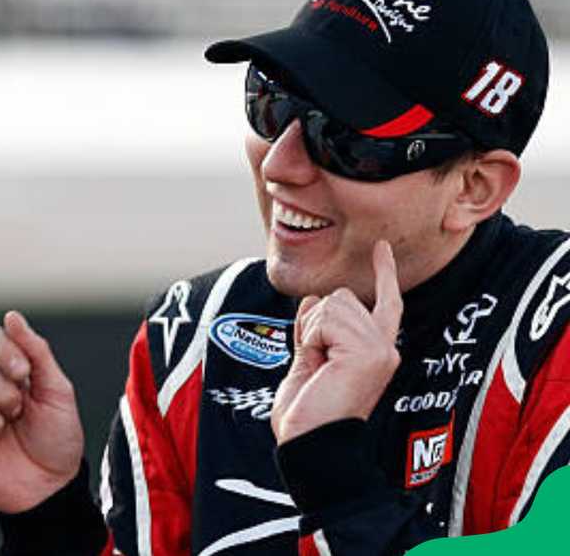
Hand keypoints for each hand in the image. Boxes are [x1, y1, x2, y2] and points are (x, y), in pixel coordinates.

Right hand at [0, 310, 83, 512]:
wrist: (52, 488)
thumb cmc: (57, 440)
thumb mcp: (57, 391)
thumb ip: (37, 352)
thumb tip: (11, 316)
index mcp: (1, 369)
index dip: (2, 350)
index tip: (24, 374)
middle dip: (5, 394)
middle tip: (19, 414)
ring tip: (4, 434)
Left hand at [271, 240, 403, 443]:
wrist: (309, 444)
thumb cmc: (307, 414)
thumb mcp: (307, 362)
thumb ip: (316, 331)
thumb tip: (314, 300)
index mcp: (374, 352)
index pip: (384, 303)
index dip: (384, 272)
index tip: (382, 248)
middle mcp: (384, 348)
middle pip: (342, 296)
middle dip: (315, 324)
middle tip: (316, 364)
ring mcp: (379, 348)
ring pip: (333, 302)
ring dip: (312, 332)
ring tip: (319, 367)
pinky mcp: (368, 351)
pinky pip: (325, 318)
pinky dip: (311, 338)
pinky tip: (320, 365)